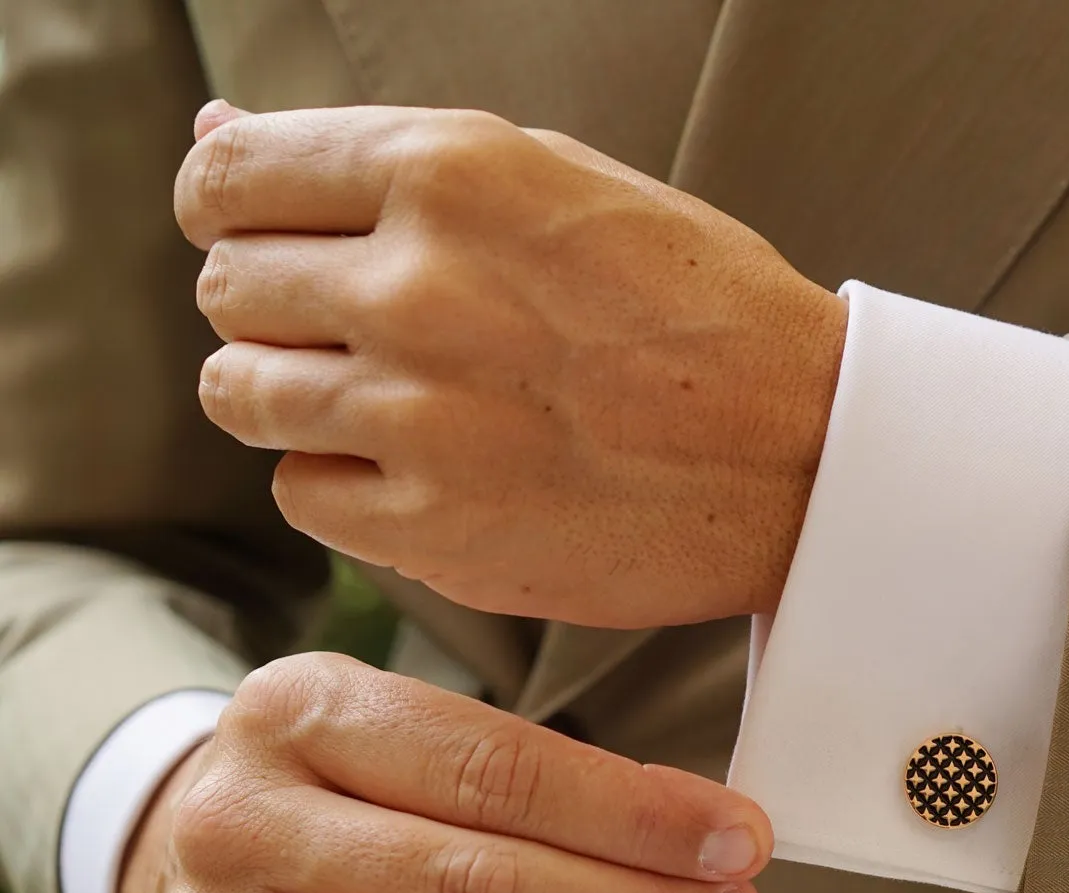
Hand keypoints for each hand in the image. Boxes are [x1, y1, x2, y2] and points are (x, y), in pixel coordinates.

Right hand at [116, 653, 769, 892]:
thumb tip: (700, 830)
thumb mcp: (419, 736)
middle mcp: (242, 816)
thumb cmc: (348, 790)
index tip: (737, 840)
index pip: (498, 770)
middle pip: (476, 882)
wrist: (184, 851)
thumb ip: (541, 776)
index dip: (635, 816)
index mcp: (302, 709)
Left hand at [175, 101, 848, 628]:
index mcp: (447, 174)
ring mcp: (418, 417)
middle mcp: (417, 287)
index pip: (225, 177)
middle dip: (280, 308)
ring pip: (242, 395)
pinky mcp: (432, 529)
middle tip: (372, 334)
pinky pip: (301, 495)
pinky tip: (432, 470)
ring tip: (400, 404)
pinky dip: (347, 485)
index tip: (265, 240)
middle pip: (228, 289)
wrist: (806, 455)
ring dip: (299, 398)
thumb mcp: (559, 183)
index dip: (232, 211)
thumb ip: (387, 164)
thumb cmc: (700, 310)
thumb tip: (214, 139)